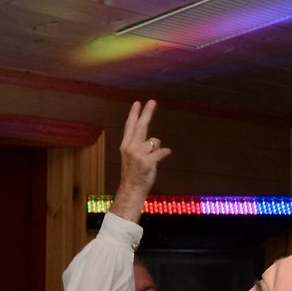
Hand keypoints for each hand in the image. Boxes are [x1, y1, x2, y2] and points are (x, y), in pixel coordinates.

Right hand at [111, 100, 171, 222]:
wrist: (131, 189)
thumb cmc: (133, 173)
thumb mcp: (131, 157)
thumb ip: (139, 145)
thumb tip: (154, 140)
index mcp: (126, 145)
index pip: (130, 126)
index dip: (134, 114)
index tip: (138, 103)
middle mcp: (130, 147)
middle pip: (141, 126)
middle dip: (147, 113)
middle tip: (153, 101)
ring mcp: (138, 154)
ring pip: (155, 141)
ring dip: (157, 147)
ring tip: (152, 158)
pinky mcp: (148, 161)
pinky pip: (162, 151)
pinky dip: (165, 153)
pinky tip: (165, 155)